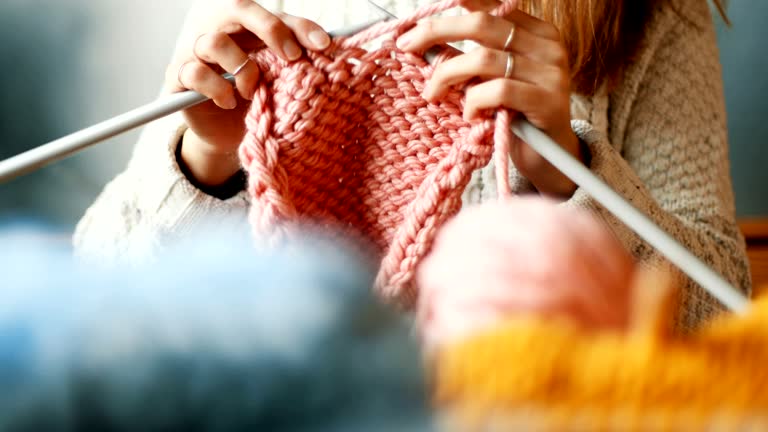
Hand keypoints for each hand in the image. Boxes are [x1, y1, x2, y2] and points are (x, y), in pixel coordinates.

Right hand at [164, 0, 330, 186]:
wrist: (226, 133)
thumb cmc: (255, 98)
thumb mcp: (278, 79)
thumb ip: (296, 61)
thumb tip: (331, 51)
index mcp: (248, 25)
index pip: (276, 14)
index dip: (300, 26)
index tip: (324, 45)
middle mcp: (220, 28)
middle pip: (240, 7)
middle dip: (271, 30)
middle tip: (292, 57)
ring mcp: (196, 50)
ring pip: (215, 42)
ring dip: (242, 69)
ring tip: (251, 91)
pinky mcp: (180, 74)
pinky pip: (196, 72)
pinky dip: (217, 88)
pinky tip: (228, 101)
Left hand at [396, 0, 584, 197]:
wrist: (550, 159)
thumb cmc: (514, 117)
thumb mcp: (491, 80)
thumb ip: (469, 58)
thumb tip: (422, 40)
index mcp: (536, 32)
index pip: (490, 7)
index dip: (452, 10)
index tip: (416, 22)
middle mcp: (547, 46)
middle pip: (482, 23)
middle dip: (437, 30)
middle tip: (407, 45)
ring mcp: (550, 73)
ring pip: (484, 58)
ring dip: (448, 75)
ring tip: (433, 93)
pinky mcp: (547, 101)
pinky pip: (498, 91)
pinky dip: (474, 101)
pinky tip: (469, 115)